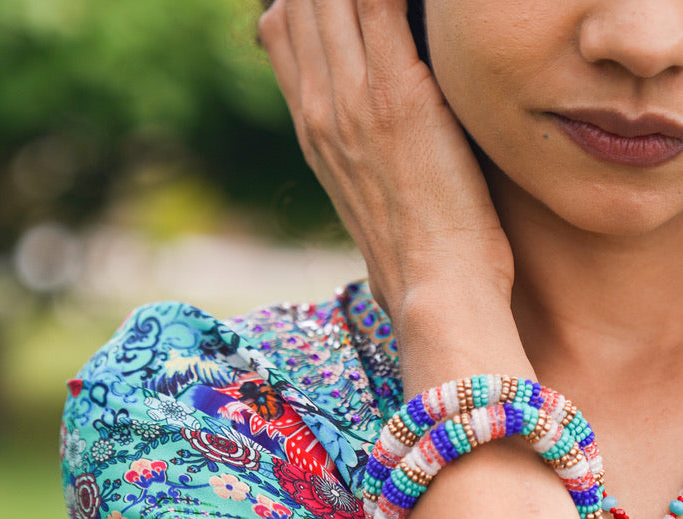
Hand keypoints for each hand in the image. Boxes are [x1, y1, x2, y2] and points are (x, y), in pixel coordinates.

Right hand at [258, 0, 514, 328]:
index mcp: (311, 131)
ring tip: (402, 4)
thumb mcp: (372, 201)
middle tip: (380, 6)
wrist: (434, 293)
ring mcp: (351, 99)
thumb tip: (368, 147)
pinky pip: (381, 3)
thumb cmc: (421, 256)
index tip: (345, 1)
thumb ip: (361, 156)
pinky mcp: (396, 94)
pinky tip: (424, 1)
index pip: (281, 29)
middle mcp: (319, 108)